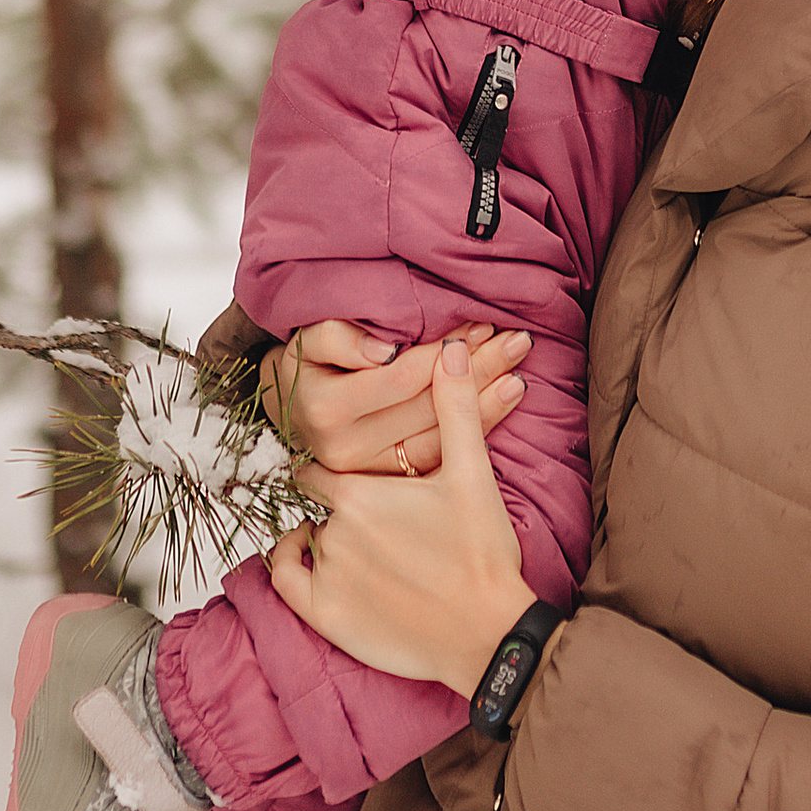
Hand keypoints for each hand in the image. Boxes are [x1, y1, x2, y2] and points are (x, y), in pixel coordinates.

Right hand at [261, 319, 528, 476]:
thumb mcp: (310, 341)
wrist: (291, 415)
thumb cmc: (308, 368)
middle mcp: (347, 449)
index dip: (444, 351)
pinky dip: (477, 429)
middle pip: (428, 405)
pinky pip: (441, 455)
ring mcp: (370, 473)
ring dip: (487, 401)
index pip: (402, 377)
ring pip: (441, 435)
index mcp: (327, 409)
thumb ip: (341, 337)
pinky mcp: (389, 485)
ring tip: (519, 370)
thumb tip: (386, 350)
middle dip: (477, 370)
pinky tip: (503, 402)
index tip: (480, 325)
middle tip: (517, 342)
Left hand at [266, 339, 537, 697]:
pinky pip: (287, 584)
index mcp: (361, 493)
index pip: (322, 466)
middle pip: (318, 504)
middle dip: (336, 501)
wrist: (488, 632)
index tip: (350, 469)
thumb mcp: (471, 474)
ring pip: (308, 539)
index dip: (338, 466)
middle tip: (363, 507)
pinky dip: (293, 567)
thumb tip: (448, 347)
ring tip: (358, 537)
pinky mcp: (327, 618)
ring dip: (324, 533)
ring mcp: (327, 578)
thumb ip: (455, 407)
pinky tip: (309, 556)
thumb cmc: (482, 552)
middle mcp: (334, 533)